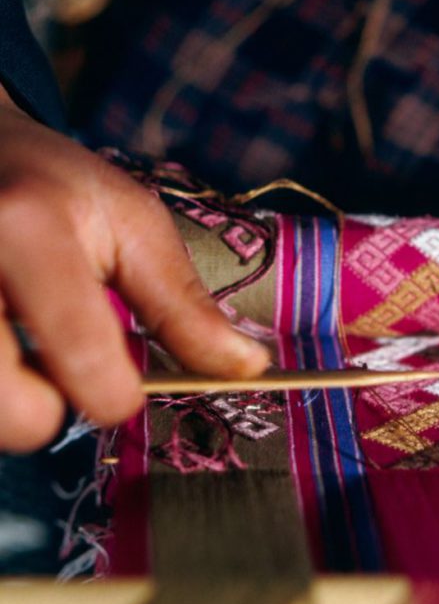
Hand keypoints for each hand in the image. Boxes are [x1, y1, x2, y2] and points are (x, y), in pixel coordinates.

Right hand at [0, 85, 268, 451]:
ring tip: (17, 347)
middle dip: (46, 410)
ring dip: (9, 401)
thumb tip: (249, 367)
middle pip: (14, 417)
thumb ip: (183, 304)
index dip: (117, 395)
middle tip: (56, 364)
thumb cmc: (55, 186)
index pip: (84, 360)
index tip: (124, 383)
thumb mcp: (132, 223)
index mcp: (27, 231)